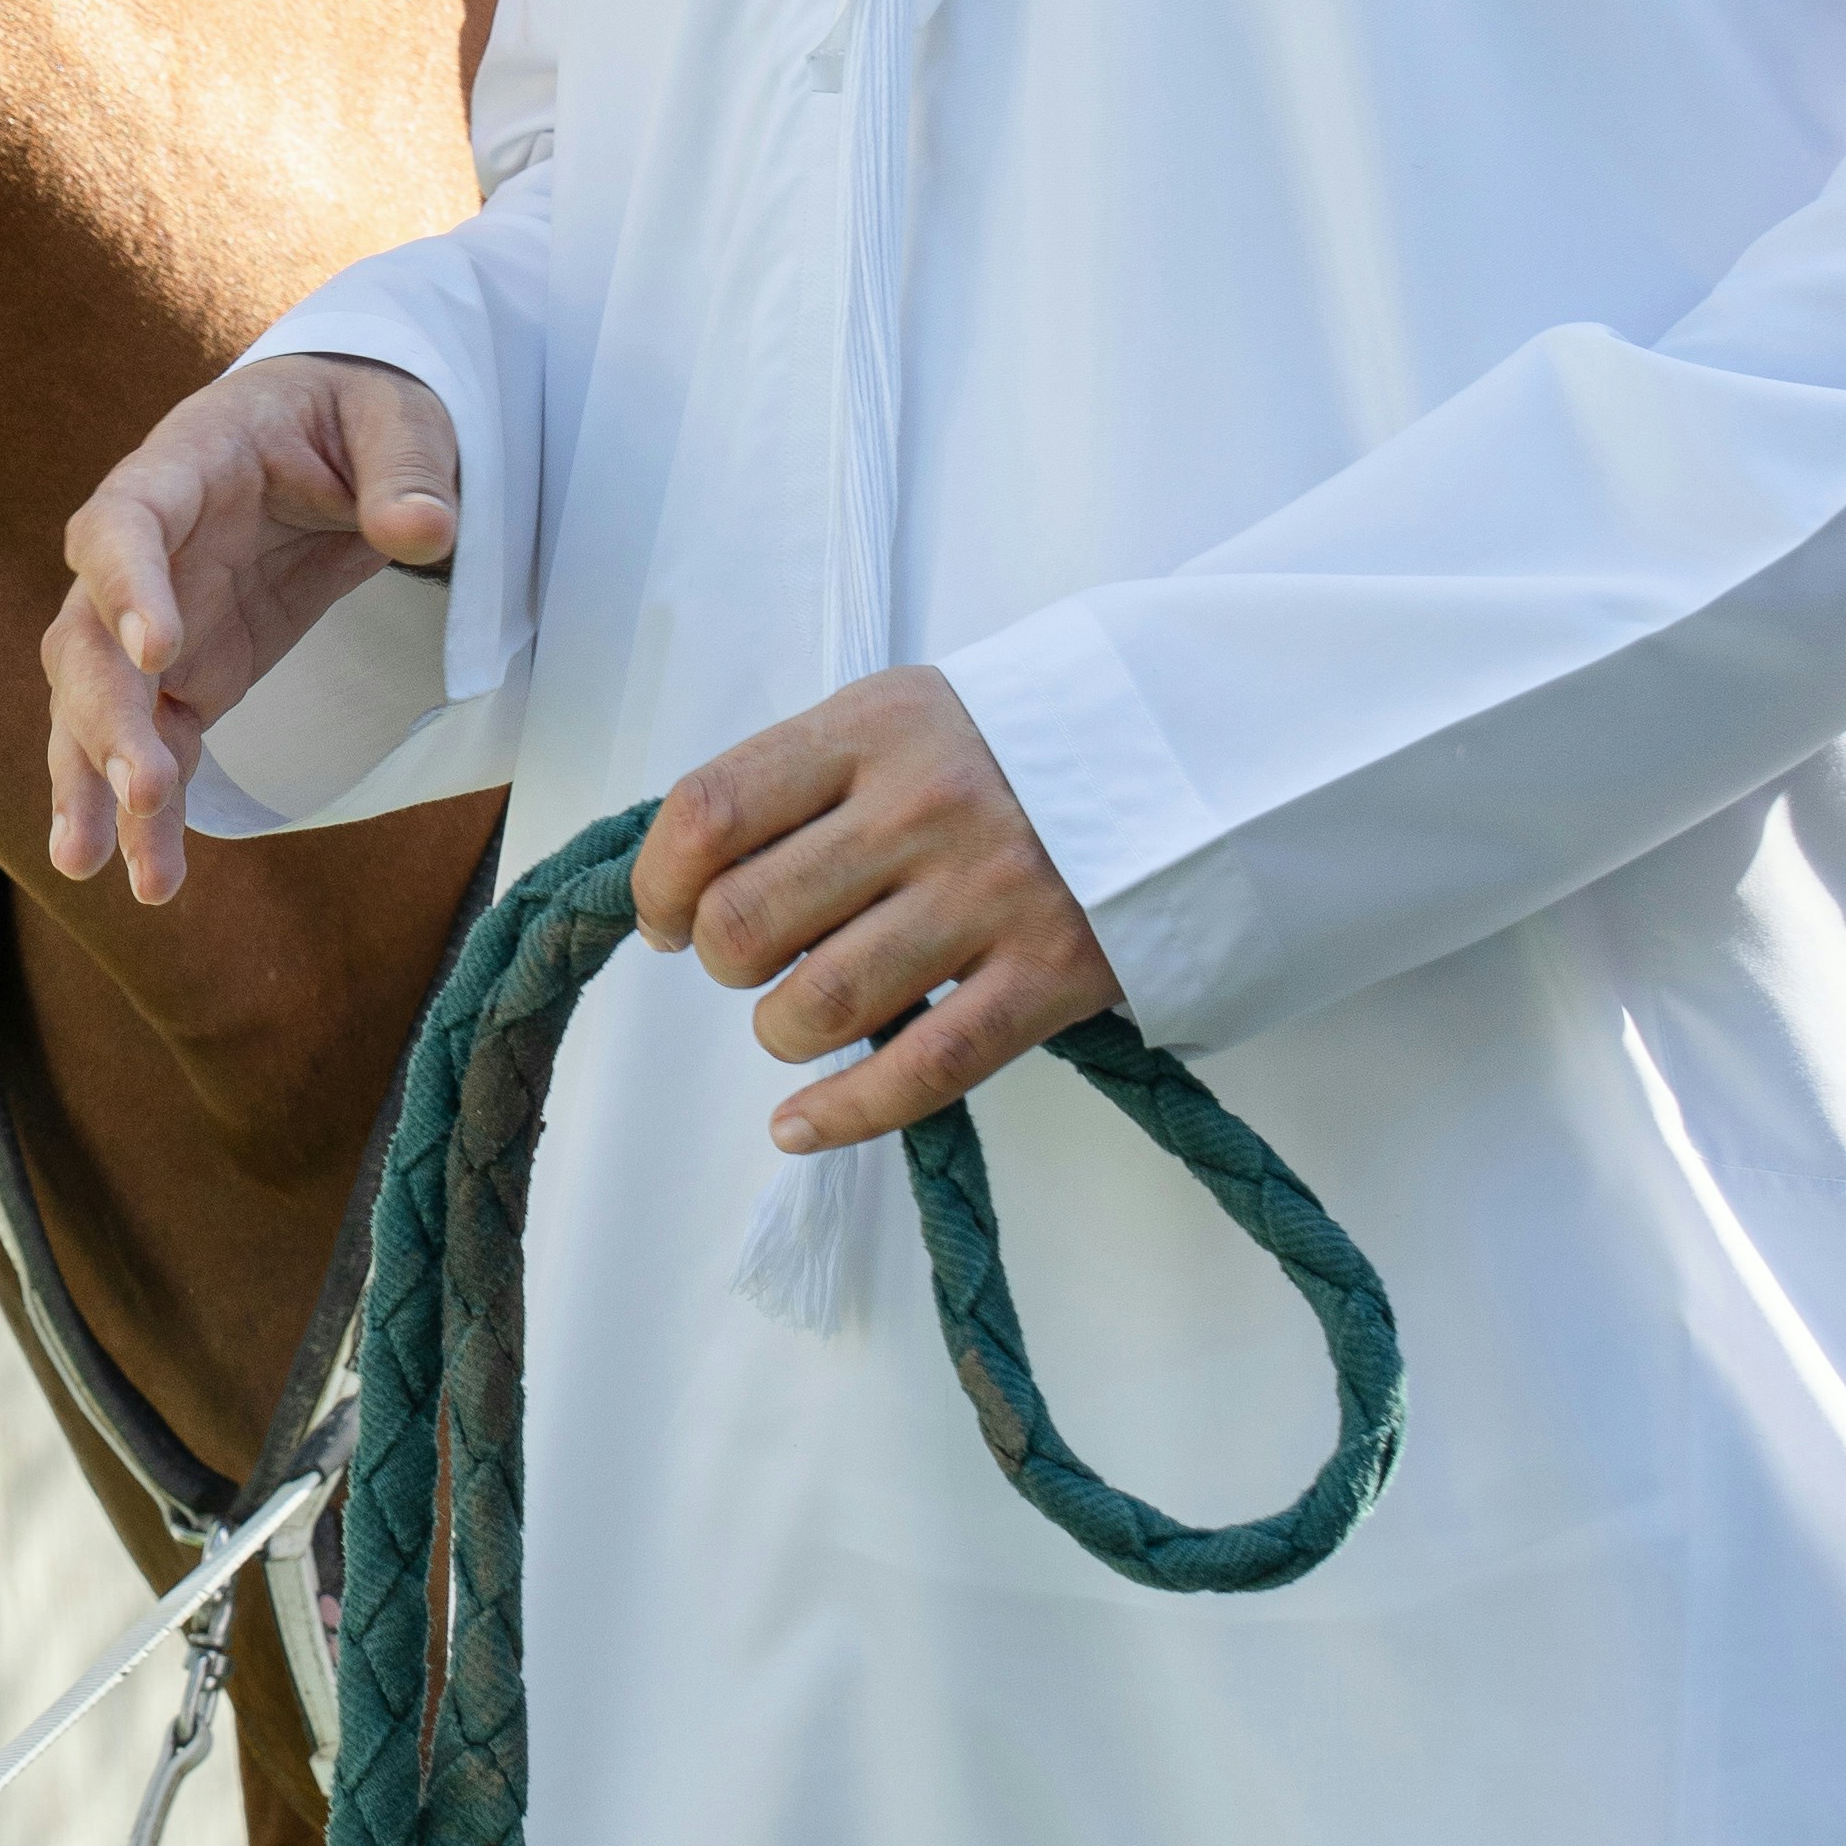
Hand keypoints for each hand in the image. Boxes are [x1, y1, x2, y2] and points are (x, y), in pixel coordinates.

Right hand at [45, 351, 463, 908]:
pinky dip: (143, 813)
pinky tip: (149, 878)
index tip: (157, 650)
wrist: (339, 438)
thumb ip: (407, 469)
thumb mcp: (398, 416)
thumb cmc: (356, 414)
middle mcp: (145, 550)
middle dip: (106, 715)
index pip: (123, 524)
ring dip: (90, 778)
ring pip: (94, 704)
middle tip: (143, 787)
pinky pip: (151, 747)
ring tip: (89, 860)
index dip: (126, 585)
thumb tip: (424, 532)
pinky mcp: (186, 676)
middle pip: (89, 636)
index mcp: (184, 466)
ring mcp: (154, 620)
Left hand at [635, 669, 1116, 1151]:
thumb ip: (804, 782)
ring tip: (800, 1019)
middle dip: (722, 960)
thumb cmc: (1009, 749)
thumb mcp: (902, 718)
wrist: (1185, 758)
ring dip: (782, 1031)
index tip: (664, 914)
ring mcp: (991, 893)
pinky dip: (843, 1114)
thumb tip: (687, 889)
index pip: (711, 809)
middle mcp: (925, 806)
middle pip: (747, 920)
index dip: (660, 882)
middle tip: (751, 959)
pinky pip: (922, 1069)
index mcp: (874, 730)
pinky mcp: (1050, 974)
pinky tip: (801, 1126)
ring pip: (821, 1002)